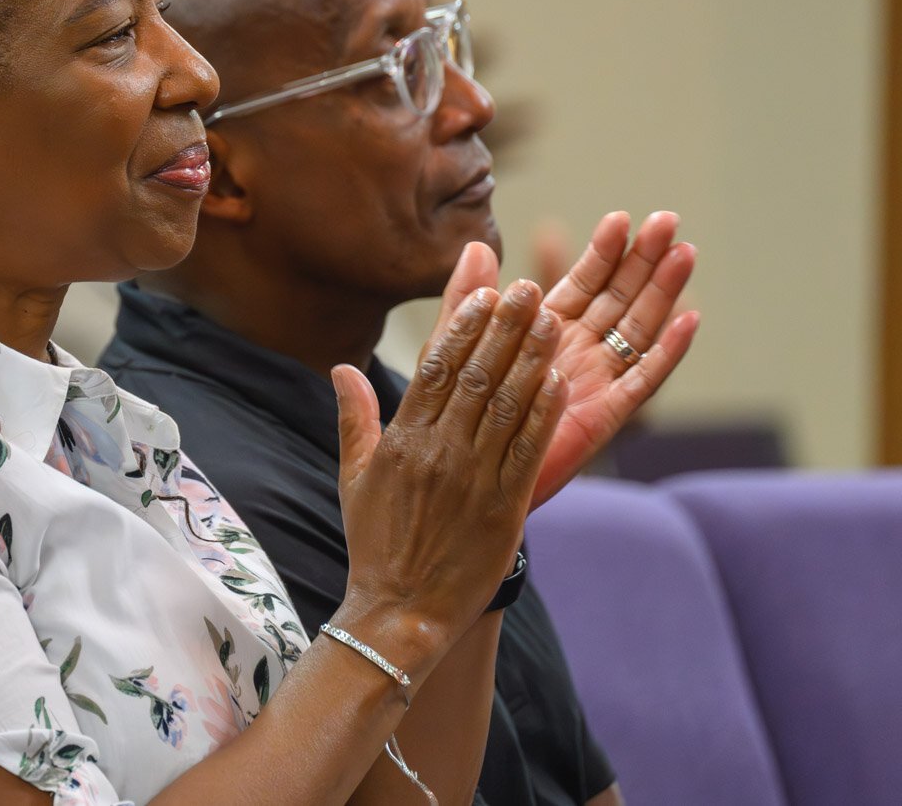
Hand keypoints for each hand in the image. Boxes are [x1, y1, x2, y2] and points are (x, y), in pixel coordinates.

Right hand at [332, 243, 567, 670]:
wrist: (399, 613)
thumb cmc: (375, 543)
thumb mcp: (354, 477)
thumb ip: (354, 418)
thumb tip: (341, 367)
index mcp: (402, 441)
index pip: (435, 368)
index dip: (463, 326)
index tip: (485, 291)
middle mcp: (437, 454)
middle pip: (475, 377)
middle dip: (505, 329)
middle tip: (529, 288)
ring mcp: (472, 480)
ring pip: (506, 407)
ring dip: (531, 360)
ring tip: (553, 319)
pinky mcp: (503, 508)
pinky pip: (527, 451)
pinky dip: (544, 414)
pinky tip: (560, 380)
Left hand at [433, 213, 698, 507]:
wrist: (461, 484)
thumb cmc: (456, 416)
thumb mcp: (456, 349)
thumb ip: (467, 301)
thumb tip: (477, 243)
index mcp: (544, 332)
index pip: (582, 283)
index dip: (602, 252)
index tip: (620, 218)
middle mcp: (576, 352)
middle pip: (619, 297)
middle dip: (643, 260)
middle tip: (666, 220)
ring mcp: (595, 382)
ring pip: (637, 328)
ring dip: (662, 292)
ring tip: (684, 252)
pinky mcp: (603, 416)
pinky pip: (641, 380)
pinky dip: (666, 351)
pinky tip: (689, 319)